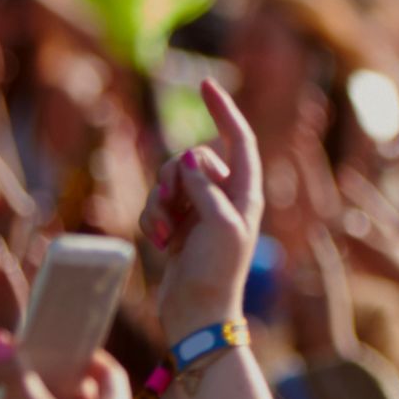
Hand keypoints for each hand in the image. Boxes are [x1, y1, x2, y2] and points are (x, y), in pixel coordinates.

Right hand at [149, 82, 263, 342]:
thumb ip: (206, 187)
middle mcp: (224, 196)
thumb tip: (191, 158)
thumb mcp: (221, 226)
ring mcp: (198, 211)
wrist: (198, 314)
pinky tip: (161, 244)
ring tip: (168, 235)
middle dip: (173, 179)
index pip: (238, 139)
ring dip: (159, 204)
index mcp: (245, 192)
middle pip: (189, 160)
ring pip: (166, 181)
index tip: (206, 84)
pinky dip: (153, 221)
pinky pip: (155, 205)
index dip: (224, 111)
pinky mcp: (176, 226)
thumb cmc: (219, 273)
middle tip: (173, 209)